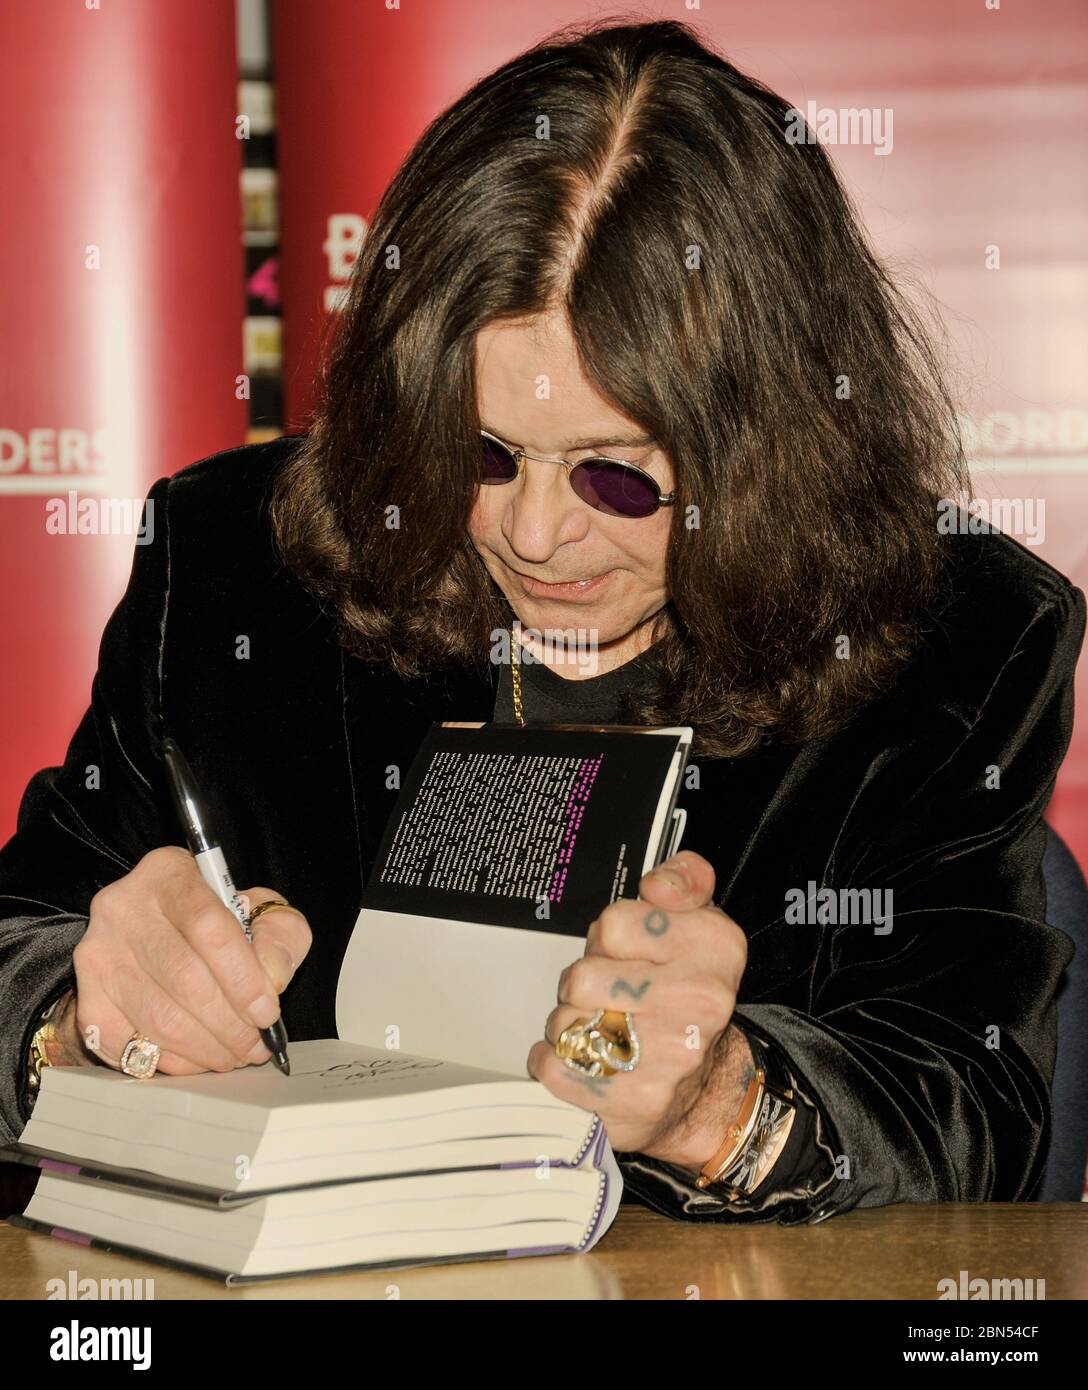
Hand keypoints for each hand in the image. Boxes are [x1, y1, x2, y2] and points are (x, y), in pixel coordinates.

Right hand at [65, 846, 311, 1074]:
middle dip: (230, 1023)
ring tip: (236, 1054)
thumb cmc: (217, 925)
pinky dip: (173, 1061)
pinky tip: (199, 1059)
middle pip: (183, 976)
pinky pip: (130, 1044)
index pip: (208, 926)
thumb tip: (273, 976)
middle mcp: (123, 907)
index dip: (243, 977)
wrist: (160, 935)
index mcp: (169, 873)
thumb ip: (280, 936)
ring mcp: (98, 953)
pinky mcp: (87, 996)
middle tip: (257, 1046)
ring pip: (159, 1016)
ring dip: (207, 1047)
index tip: (267, 1012)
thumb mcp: (261, 913)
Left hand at [527, 849, 749, 1171]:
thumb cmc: (688, 995)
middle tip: (606, 994)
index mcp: (713, 947)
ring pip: (565, 1022)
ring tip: (600, 1029)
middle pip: (582, 976)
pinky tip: (581, 1058)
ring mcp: (669, 1056)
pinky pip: (556, 1067)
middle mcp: (699, 1000)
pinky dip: (553, 1061)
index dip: (607, 939)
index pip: (614, 924)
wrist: (707, 1088)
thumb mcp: (700, 922)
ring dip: (569, 1025)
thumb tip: (658, 885)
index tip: (626, 954)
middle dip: (582, 984)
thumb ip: (683, 880)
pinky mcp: (636, 1101)